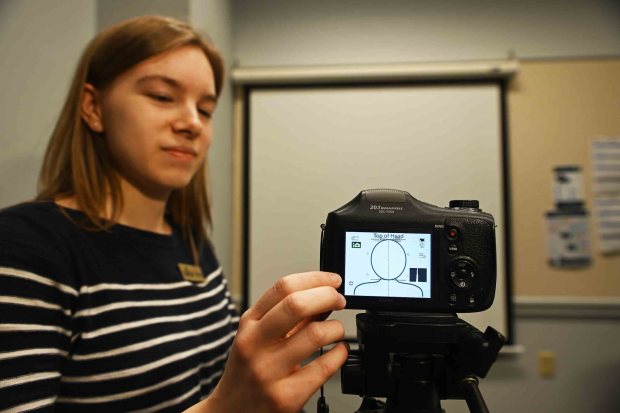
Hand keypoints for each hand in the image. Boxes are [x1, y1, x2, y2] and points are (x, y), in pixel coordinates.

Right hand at [195, 271, 347, 412]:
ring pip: (316, 334)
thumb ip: (286, 317)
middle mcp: (255, 344)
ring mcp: (269, 371)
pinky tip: (338, 353)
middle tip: (339, 300)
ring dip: (336, 328)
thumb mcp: (257, 337)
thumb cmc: (247, 372)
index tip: (332, 280)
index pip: (283, 287)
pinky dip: (340, 355)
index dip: (315, 278)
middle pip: (297, 304)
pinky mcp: (285, 397)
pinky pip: (325, 368)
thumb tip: (322, 296)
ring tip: (335, 331)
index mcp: (249, 324)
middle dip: (328, 296)